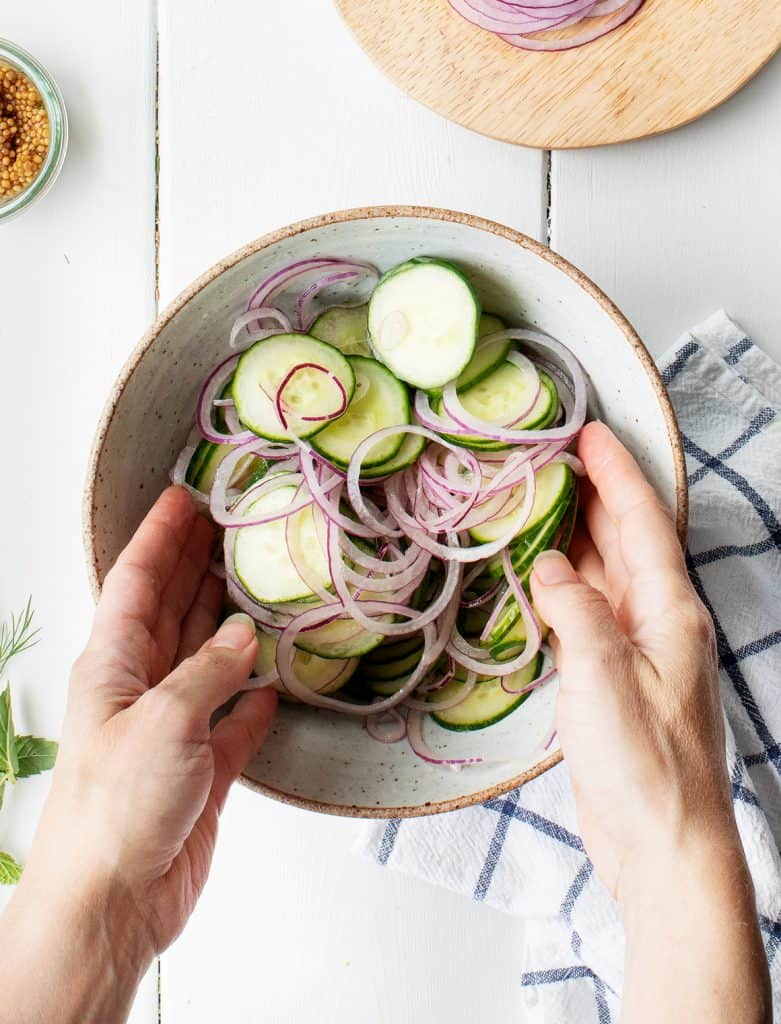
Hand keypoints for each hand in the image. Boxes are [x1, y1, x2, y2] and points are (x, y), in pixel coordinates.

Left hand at [0, 487, 275, 1023]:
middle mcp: (141, 690)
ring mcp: (172, 729)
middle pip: (170, 611)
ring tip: (256, 582)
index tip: (184, 497)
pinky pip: (234, 720)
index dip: (159, 537)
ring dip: (228, 622)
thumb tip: (246, 634)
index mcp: (113, 667)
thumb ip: (209, 671)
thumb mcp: (164, 723)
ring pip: (205, 659)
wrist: (112, 903)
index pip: (134, 583)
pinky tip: (273, 679)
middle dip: (194, 566)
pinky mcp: (201, 770)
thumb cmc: (116, 810)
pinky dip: (253, 698)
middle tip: (227, 525)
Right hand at [530, 423, 769, 1023]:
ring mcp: (634, 651)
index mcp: (669, 612)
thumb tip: (549, 567)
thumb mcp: (605, 676)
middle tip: (552, 454)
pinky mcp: (611, 679)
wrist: (663, 845)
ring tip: (538, 501)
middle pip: (624, 541)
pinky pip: (585, 613)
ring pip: (602, 575)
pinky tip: (536, 576)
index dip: (615, 473)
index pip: (642, 522)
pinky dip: (561, 586)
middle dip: (593, 494)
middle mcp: (656, 622)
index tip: (589, 431)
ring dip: (575, 536)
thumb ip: (576, 611)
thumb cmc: (646, 766)